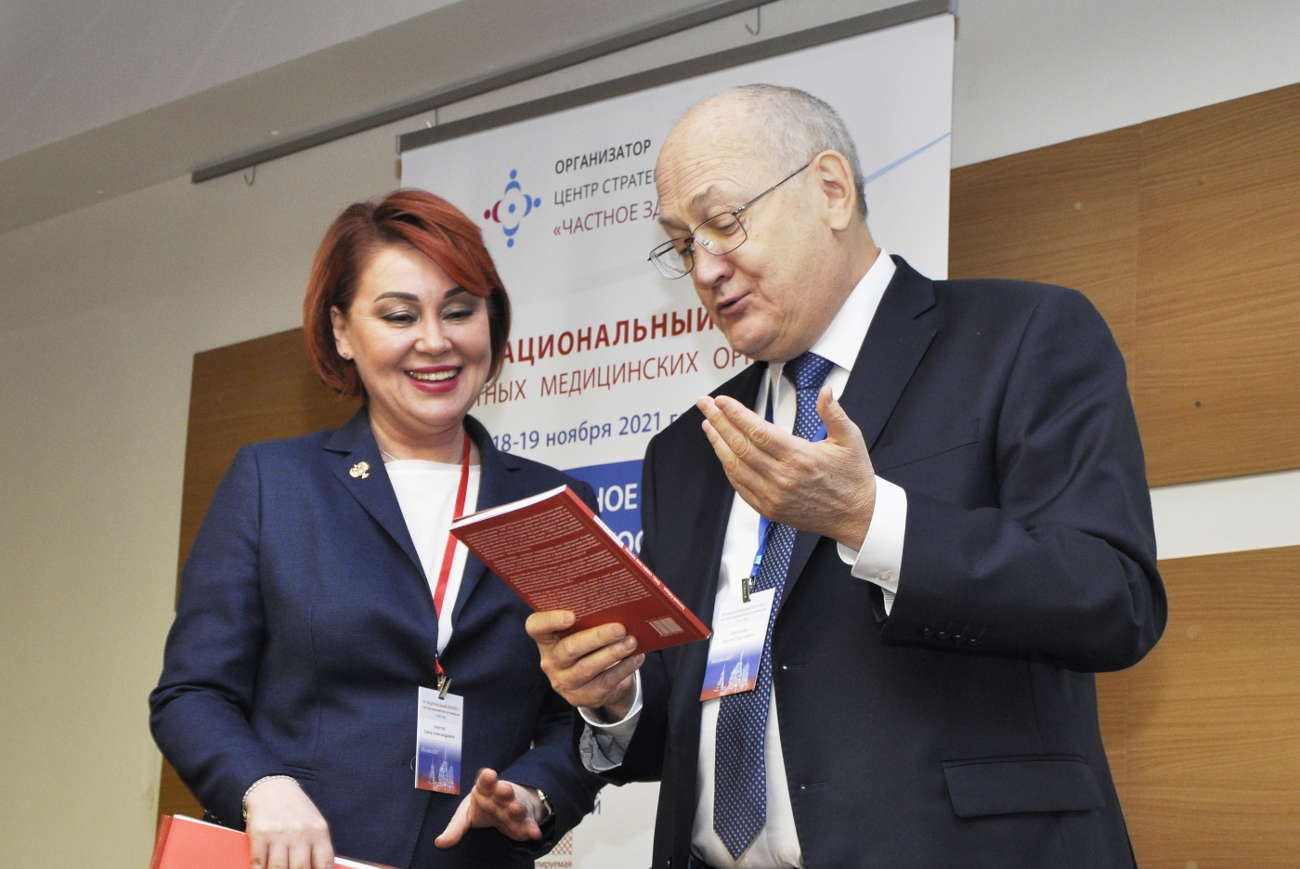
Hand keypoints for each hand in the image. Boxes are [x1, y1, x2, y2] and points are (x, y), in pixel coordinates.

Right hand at [243, 777, 333, 868]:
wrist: (273, 788)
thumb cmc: (297, 810)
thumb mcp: (314, 824)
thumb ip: (318, 847)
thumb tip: (319, 868)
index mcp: (319, 831)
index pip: (324, 864)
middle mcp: (300, 832)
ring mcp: (279, 833)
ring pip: (278, 868)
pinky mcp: (260, 833)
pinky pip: (258, 862)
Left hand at [434, 768, 544, 846]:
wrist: (508, 806)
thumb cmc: (483, 807)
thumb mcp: (466, 815)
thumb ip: (454, 829)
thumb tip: (439, 843)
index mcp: (485, 789)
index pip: (485, 781)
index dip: (487, 778)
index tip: (488, 775)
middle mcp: (502, 795)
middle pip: (503, 791)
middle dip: (504, 790)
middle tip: (503, 789)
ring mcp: (515, 806)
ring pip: (517, 806)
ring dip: (516, 807)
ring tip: (516, 809)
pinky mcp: (525, 821)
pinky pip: (528, 824)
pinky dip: (532, 828)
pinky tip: (534, 833)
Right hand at [525, 610, 642, 718]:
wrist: (593, 681)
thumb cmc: (587, 644)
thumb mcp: (580, 631)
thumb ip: (588, 618)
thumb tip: (616, 602)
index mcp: (546, 639)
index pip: (536, 627)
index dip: (550, 620)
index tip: (571, 615)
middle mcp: (550, 661)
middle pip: (570, 648)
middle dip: (597, 637)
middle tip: (620, 628)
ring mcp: (564, 682)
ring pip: (588, 667)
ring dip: (613, 653)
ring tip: (632, 642)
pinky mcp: (582, 697)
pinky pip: (604, 682)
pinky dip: (624, 668)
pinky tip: (637, 657)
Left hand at [697, 385, 876, 546]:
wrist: (856, 517)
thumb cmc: (853, 477)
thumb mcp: (851, 440)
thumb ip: (834, 413)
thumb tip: (826, 391)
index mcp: (800, 457)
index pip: (758, 430)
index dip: (735, 414)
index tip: (721, 400)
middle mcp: (783, 477)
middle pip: (740, 445)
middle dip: (719, 421)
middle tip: (704, 404)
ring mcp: (773, 496)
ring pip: (735, 466)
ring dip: (718, 443)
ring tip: (708, 424)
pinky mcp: (769, 509)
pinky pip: (740, 486)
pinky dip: (728, 467)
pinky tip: (722, 452)